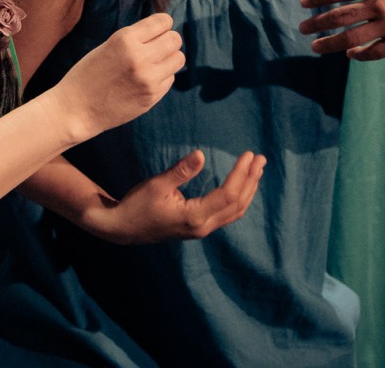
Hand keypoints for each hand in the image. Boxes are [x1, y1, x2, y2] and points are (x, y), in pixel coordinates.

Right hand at [50, 13, 183, 141]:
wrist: (76, 108)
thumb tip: (165, 31)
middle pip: (175, 40)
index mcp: (125, 39)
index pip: (163, 21)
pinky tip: (144, 80)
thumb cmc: (89, 74)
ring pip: (178, 59)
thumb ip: (136, 38)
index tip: (157, 30)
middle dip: (168, 40)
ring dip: (169, 58)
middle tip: (157, 47)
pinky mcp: (152, 97)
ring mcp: (148, 79)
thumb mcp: (108, 46)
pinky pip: (170, 78)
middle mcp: (140, 57)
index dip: (162, 24)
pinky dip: (162, 77)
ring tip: (153, 62)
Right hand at [90, 149, 264, 245]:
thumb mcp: (156, 185)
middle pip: (237, 204)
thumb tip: (201, 155)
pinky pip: (227, 214)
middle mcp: (202, 227)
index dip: (241, 174)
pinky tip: (242, 186)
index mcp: (194, 217)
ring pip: (234, 212)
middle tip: (260, 158)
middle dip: (251, 180)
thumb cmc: (137, 205)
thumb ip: (180, 171)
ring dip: (248, 190)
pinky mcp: (198, 227)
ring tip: (257, 170)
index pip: (228, 195)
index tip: (249, 155)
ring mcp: (201, 229)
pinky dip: (238, 198)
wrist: (123, 228)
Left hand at [299, 0, 384, 59]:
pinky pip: (373, 52)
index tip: (303, 4)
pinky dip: (358, 54)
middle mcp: (380, 3)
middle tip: (302, 28)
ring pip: (351, 38)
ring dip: (329, 44)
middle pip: (338, 16)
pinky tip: (349, 54)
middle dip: (317, 23)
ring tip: (315, 47)